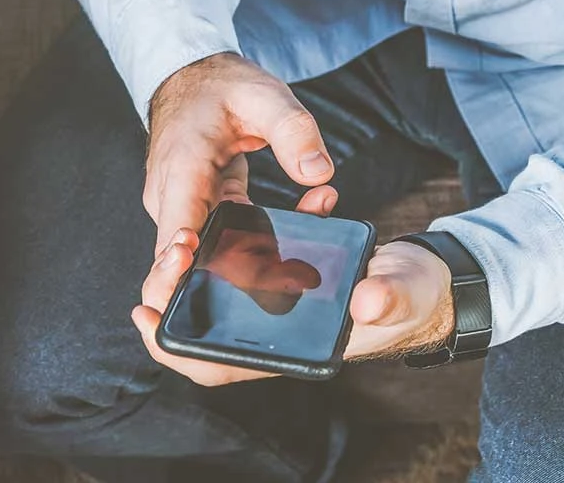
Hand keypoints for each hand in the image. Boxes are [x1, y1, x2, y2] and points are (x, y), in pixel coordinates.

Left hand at [131, 226, 454, 386]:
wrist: (418, 276)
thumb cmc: (411, 295)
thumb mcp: (406, 294)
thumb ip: (389, 298)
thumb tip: (365, 302)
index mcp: (293, 348)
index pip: (219, 364)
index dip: (177, 348)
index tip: (146, 314)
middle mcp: (270, 328)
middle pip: (200, 323)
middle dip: (174, 292)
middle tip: (169, 252)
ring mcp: (270, 298)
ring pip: (212, 288)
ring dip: (196, 259)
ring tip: (186, 231)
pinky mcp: (275, 269)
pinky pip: (241, 254)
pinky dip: (238, 228)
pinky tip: (242, 200)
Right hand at [145, 53, 335, 254]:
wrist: (190, 80)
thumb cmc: (217, 87)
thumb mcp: (263, 95)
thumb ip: (292, 130)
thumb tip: (318, 173)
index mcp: (182, 171)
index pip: (175, 238)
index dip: (188, 271)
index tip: (226, 276)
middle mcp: (172, 199)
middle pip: (197, 261)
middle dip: (254, 271)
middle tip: (303, 271)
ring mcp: (180, 209)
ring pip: (215, 254)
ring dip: (269, 250)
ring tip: (318, 212)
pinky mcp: (196, 212)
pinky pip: (226, 238)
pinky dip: (265, 233)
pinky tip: (307, 208)